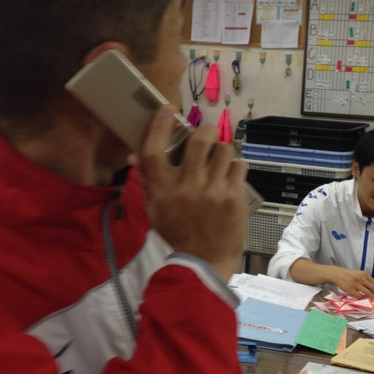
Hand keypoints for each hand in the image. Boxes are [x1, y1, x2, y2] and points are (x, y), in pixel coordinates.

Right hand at [137, 107, 246, 281]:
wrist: (205, 262)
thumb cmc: (178, 233)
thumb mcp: (155, 211)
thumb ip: (146, 182)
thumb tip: (134, 155)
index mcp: (162, 191)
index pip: (154, 150)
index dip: (160, 125)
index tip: (168, 110)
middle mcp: (186, 189)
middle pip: (197, 141)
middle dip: (204, 131)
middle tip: (205, 135)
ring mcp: (212, 192)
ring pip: (223, 150)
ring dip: (222, 150)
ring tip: (220, 160)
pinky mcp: (234, 198)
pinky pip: (239, 165)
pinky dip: (236, 166)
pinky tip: (230, 176)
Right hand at [325, 266, 373, 298]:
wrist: (337, 274)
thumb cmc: (348, 274)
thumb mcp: (358, 273)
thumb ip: (365, 279)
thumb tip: (373, 287)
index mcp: (364, 274)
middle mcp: (361, 278)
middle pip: (373, 288)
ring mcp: (356, 284)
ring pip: (368, 293)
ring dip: (371, 298)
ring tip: (372, 300)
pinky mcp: (350, 289)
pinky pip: (359, 296)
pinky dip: (362, 298)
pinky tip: (363, 299)